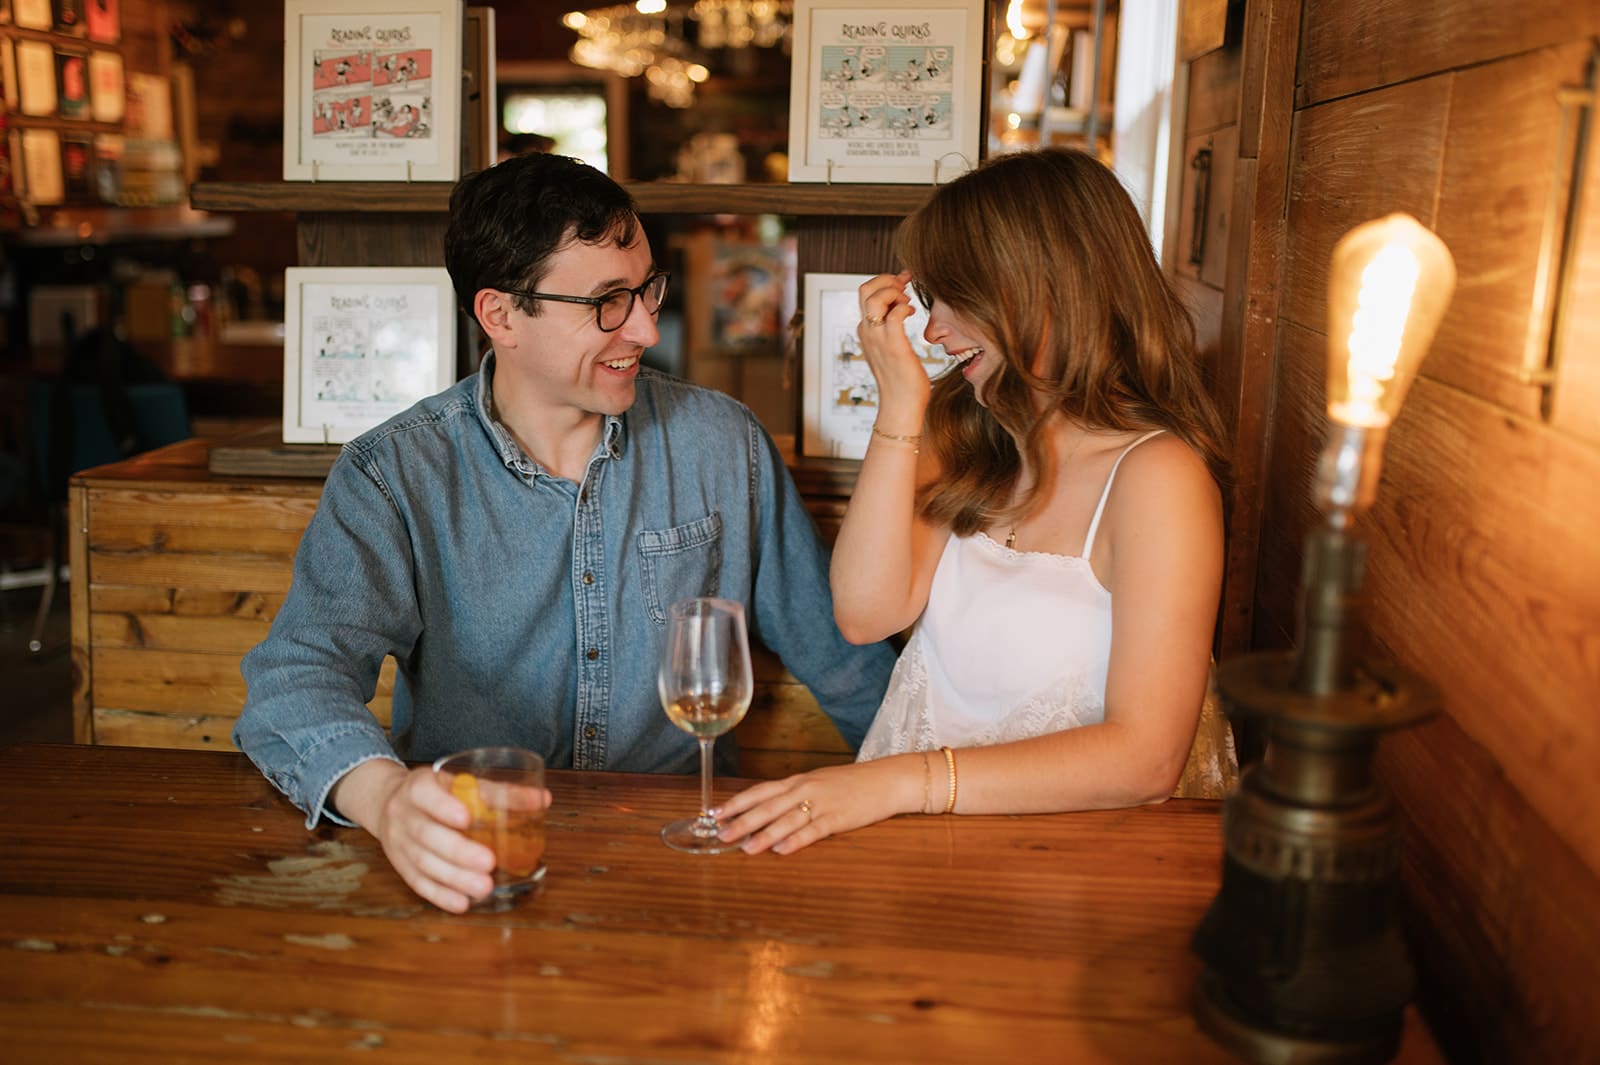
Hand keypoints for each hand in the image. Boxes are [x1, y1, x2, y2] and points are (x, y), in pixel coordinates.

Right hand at [333, 760, 542, 912]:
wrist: (389, 804)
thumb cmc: (436, 793)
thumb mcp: (458, 782)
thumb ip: (496, 792)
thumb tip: (542, 799)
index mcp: (417, 787)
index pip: (424, 794)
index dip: (443, 806)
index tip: (467, 817)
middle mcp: (403, 815)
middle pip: (426, 835)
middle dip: (458, 851)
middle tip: (489, 863)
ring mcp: (398, 843)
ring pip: (424, 863)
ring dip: (454, 878)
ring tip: (484, 887)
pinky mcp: (401, 866)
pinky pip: (418, 883)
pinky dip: (441, 895)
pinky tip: (462, 903)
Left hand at [712, 755, 922, 854]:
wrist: (886, 780)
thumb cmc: (851, 783)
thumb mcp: (818, 782)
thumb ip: (794, 794)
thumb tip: (767, 809)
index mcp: (798, 780)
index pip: (760, 790)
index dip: (737, 802)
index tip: (715, 813)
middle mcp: (806, 789)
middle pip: (768, 806)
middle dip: (742, 820)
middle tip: (721, 834)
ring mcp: (822, 803)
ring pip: (787, 820)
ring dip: (764, 834)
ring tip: (745, 848)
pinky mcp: (838, 818)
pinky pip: (813, 830)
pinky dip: (796, 840)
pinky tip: (782, 849)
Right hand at [857, 272, 930, 426]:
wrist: (901, 406)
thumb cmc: (902, 381)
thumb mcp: (892, 349)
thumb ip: (891, 330)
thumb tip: (900, 311)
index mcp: (866, 331)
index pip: (866, 294)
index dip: (884, 281)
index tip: (903, 281)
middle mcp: (867, 332)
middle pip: (864, 289)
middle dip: (887, 280)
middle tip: (905, 286)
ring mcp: (878, 338)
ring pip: (874, 297)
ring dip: (894, 291)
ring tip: (907, 301)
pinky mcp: (893, 345)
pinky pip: (894, 314)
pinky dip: (904, 307)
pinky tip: (913, 313)